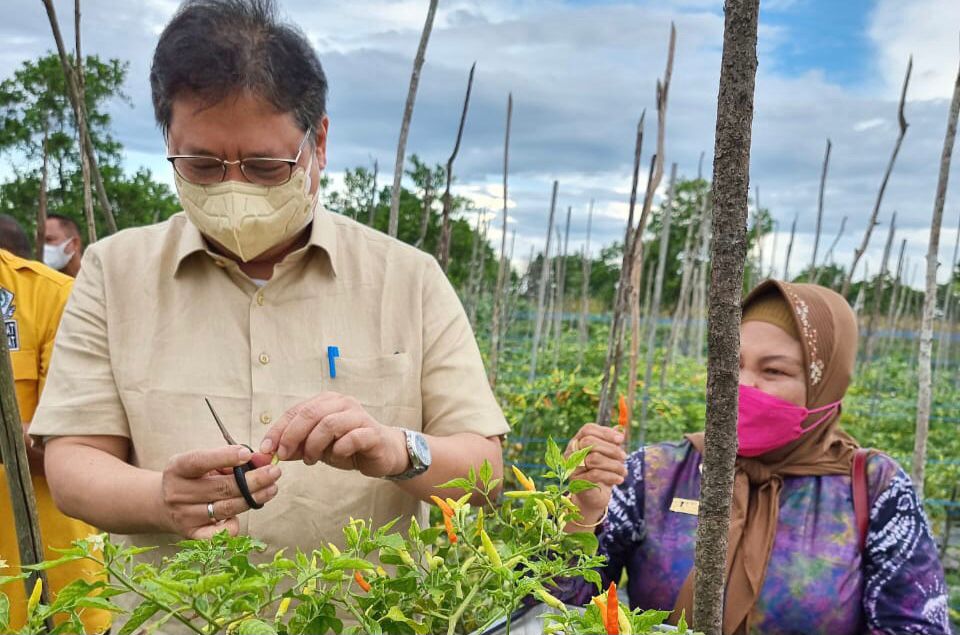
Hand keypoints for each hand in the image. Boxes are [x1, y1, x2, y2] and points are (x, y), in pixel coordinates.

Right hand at [159, 446, 280, 538]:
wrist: (161, 504)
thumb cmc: (192, 477)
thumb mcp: (203, 461)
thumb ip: (229, 458)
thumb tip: (261, 459)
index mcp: (178, 468)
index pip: (200, 461)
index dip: (225, 457)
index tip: (248, 454)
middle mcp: (177, 493)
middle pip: (221, 488)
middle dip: (254, 480)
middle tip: (275, 472)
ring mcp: (184, 516)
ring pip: (225, 508)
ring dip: (254, 499)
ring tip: (272, 488)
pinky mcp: (192, 535)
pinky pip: (220, 533)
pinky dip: (235, 523)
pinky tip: (246, 510)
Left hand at [260, 393, 407, 477]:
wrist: (383, 453)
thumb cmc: (348, 446)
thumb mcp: (317, 447)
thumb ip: (296, 447)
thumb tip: (270, 452)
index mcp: (326, 402)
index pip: (296, 411)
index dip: (278, 430)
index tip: (266, 449)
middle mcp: (342, 403)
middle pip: (311, 414)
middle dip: (292, 436)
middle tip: (284, 456)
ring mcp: (359, 416)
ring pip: (329, 424)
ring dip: (314, 445)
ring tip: (310, 460)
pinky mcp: (372, 432)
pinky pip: (352, 437)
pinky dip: (339, 449)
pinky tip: (335, 457)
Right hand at [564, 424, 626, 526]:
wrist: (595, 496)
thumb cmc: (602, 471)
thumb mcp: (609, 455)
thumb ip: (613, 442)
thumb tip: (620, 429)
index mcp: (578, 441)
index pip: (588, 429)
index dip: (605, 432)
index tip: (621, 439)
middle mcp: (571, 452)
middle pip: (589, 441)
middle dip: (611, 449)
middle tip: (624, 457)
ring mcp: (572, 467)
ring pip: (594, 459)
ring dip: (614, 464)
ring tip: (624, 471)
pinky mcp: (576, 482)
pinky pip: (595, 475)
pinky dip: (611, 476)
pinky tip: (620, 479)